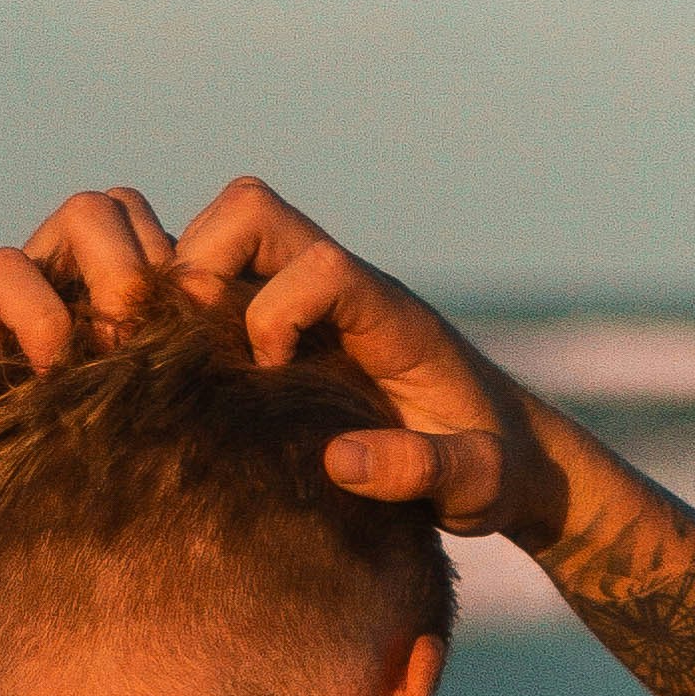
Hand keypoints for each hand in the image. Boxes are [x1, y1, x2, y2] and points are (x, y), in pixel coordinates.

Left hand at [0, 188, 175, 522]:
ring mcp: (83, 277)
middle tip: (129, 355)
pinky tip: (189, 362)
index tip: (55, 380)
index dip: (37, 314)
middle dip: (122, 278)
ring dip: (164, 282)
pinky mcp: (130, 297)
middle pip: (88, 214)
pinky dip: (194, 300)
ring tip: (161, 357)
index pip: (3, 267)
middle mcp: (30, 275)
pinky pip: (177, 259)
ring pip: (137, 220)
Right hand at [167, 178, 564, 543]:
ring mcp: (314, 297)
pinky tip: (193, 373)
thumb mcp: (480, 484)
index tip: (272, 379)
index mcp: (392, 318)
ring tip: (187, 359)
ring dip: (187, 281)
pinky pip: (223, 274)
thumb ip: (427, 472)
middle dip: (202, 266)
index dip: (274, 313)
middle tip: (197, 349)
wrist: (507, 454)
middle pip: (252, 211)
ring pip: (228, 230)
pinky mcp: (291, 317)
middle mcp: (346, 288)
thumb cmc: (496, 470)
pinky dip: (188, 306)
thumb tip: (338, 459)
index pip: (320, 266)